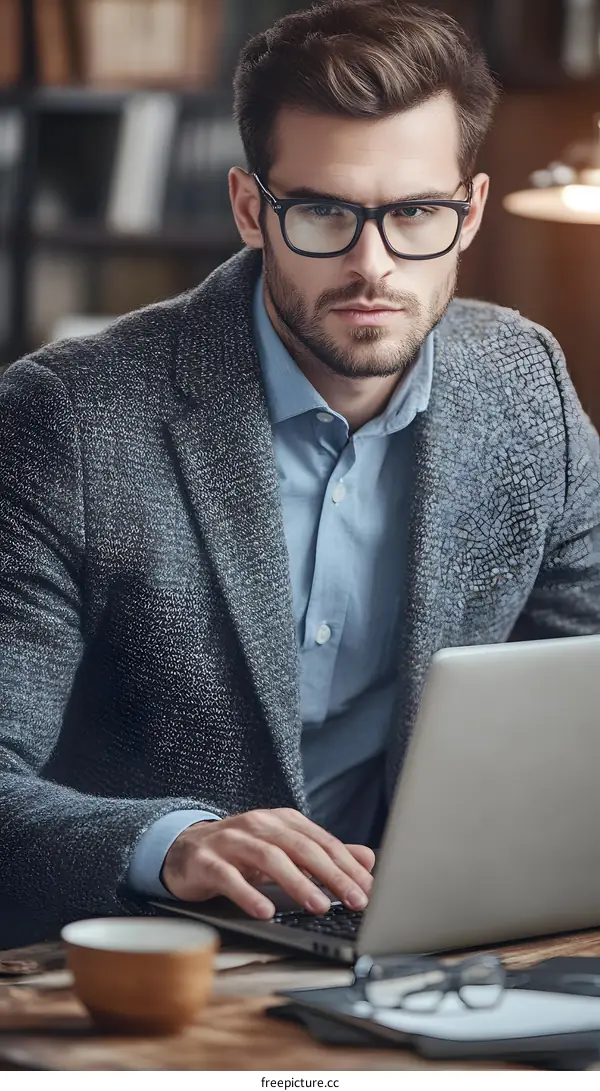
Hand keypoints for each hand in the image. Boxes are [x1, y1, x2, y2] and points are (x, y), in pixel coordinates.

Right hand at [161, 808, 374, 918]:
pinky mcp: (206, 860)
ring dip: (297, 883)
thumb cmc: (240, 853)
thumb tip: (369, 860)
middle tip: (356, 900)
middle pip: (302, 848)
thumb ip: (324, 855)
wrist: (183, 850)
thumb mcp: (284, 851)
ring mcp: (231, 840)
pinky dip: (248, 894)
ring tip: (319, 906)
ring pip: (269, 857)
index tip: (369, 890)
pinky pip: (229, 877)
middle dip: (332, 875)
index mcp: (282, 821)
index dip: (348, 866)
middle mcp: (259, 825)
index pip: (322, 842)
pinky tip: (265, 912)